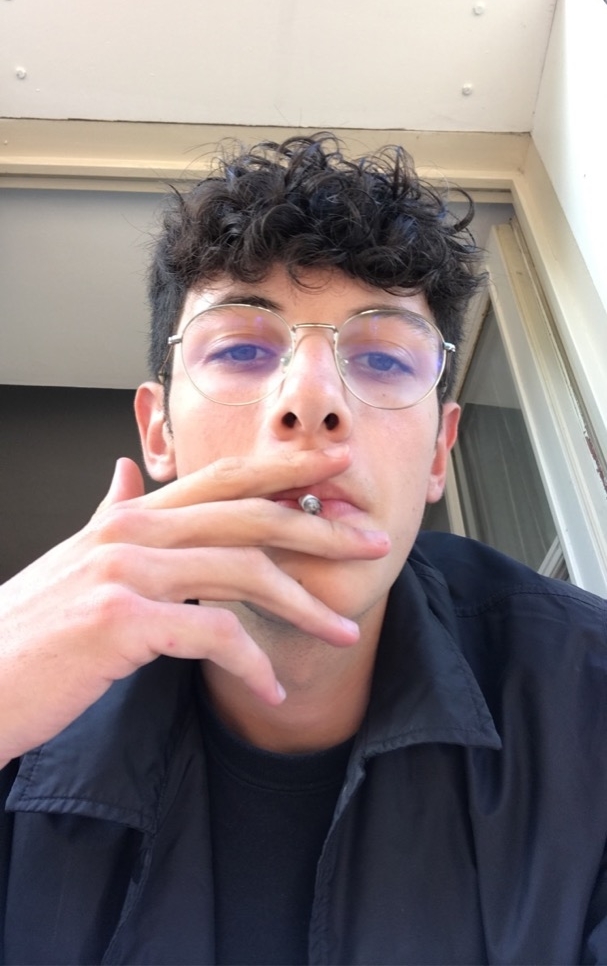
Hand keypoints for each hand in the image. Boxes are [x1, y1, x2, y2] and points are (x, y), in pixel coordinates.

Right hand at [0, 447, 389, 763]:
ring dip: (304, 604)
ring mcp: (125, 570)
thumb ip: (109, 511)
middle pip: (246, 513)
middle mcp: (131, 530)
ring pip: (242, 569)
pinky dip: (253, 663)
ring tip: (345, 633)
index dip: (285, 467)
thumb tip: (128, 472)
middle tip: (372, 540)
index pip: (223, 478)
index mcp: (129, 516)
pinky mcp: (120, 619)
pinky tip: (273, 688)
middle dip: (318, 526)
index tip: (336, 466)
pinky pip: (213, 634)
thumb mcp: (72, 555)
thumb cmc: (28, 628)